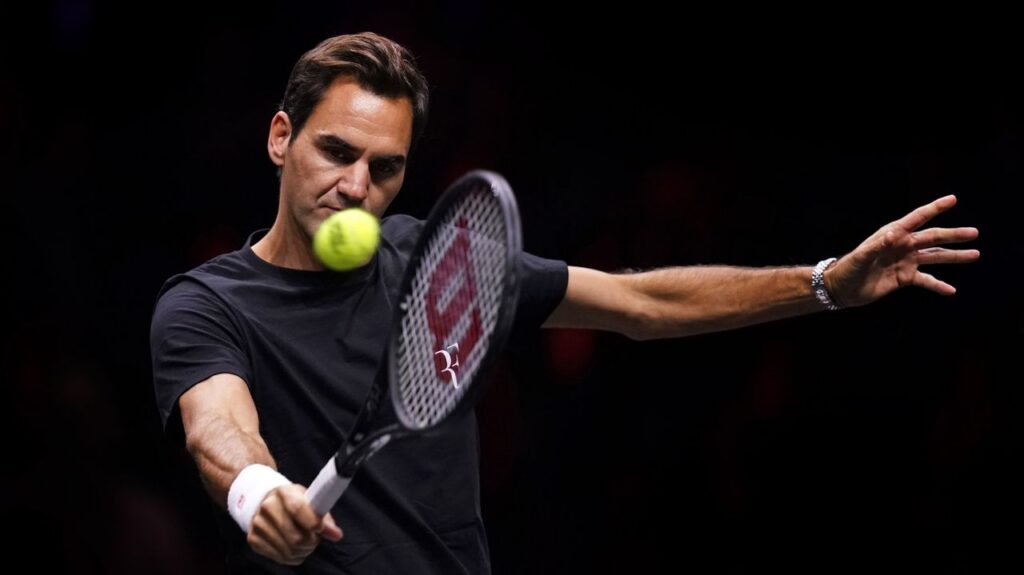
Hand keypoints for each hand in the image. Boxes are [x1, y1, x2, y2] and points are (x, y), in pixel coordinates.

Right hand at [247, 484, 343, 565]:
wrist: (265, 502)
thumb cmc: (293, 502)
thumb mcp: (309, 500)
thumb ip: (324, 516)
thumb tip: (336, 534)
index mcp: (284, 493)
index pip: (298, 509)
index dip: (313, 522)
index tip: (321, 528)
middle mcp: (267, 507)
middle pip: (296, 537)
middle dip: (312, 542)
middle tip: (316, 538)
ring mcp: (258, 524)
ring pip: (289, 551)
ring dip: (304, 551)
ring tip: (307, 543)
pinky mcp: (253, 539)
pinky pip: (281, 558)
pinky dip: (294, 557)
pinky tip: (296, 549)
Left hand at [825, 195, 979, 306]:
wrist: (842, 288)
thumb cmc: (848, 268)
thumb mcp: (860, 257)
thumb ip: (877, 246)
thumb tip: (894, 234)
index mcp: (893, 234)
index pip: (917, 218)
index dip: (934, 208)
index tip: (952, 199)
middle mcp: (903, 245)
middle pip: (932, 238)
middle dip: (953, 235)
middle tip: (974, 233)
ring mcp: (906, 261)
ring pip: (935, 257)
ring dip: (954, 257)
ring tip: (975, 255)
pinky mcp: (904, 278)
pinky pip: (926, 280)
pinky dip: (938, 285)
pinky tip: (951, 290)